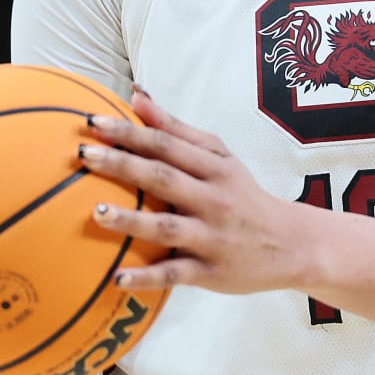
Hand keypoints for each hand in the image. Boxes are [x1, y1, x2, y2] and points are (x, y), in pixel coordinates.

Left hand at [80, 89, 308, 293]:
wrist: (292, 245)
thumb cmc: (242, 195)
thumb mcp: (219, 157)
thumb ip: (177, 130)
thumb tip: (135, 96)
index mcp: (214, 168)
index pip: (167, 144)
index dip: (130, 132)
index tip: (92, 123)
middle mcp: (214, 199)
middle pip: (164, 179)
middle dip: (123, 165)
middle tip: (83, 155)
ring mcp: (212, 237)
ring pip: (168, 228)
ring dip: (131, 221)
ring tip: (95, 213)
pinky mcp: (211, 272)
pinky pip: (176, 274)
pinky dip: (147, 278)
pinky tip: (117, 278)